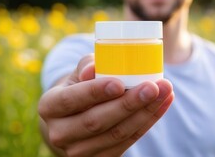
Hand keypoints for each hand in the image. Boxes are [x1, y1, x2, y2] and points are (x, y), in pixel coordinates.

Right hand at [38, 54, 173, 156]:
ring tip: (165, 91)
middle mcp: (59, 133)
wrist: (73, 122)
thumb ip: (86, 66)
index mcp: (49, 106)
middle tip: (153, 86)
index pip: (70, 100)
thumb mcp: (76, 75)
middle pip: (96, 121)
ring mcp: (79, 151)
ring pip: (117, 134)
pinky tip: (162, 104)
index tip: (119, 83)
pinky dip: (148, 121)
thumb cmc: (78, 89)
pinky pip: (128, 141)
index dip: (94, 92)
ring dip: (145, 112)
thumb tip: (94, 68)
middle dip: (129, 103)